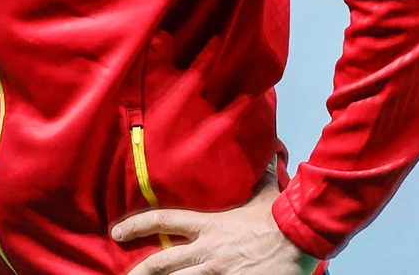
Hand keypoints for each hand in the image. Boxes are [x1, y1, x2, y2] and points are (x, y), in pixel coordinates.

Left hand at [112, 180, 320, 274]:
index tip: (118, 232)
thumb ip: (259, 178)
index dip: (136, 225)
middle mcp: (207, 250)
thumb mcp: (264, 195)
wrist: (301, 239)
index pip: (163, 220)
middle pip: (162, 263)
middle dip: (140, 271)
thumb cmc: (280, 218)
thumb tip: (267, 155)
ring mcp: (217, 272)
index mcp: (209, 225)